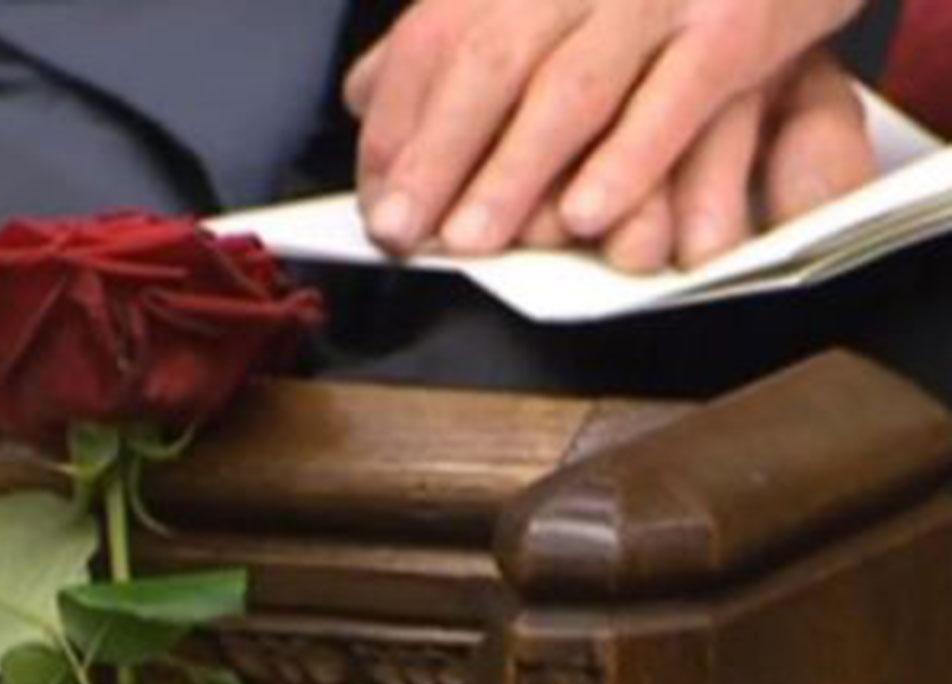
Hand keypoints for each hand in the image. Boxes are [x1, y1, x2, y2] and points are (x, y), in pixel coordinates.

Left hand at [346, 0, 865, 254]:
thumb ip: (460, 32)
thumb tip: (364, 99)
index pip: (433, 42)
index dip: (396, 129)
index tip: (377, 204)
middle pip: (489, 62)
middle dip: (437, 155)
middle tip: (402, 232)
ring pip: (571, 87)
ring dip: (515, 172)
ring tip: (472, 241)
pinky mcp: (738, 22)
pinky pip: (676, 99)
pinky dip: (627, 161)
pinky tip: (585, 216)